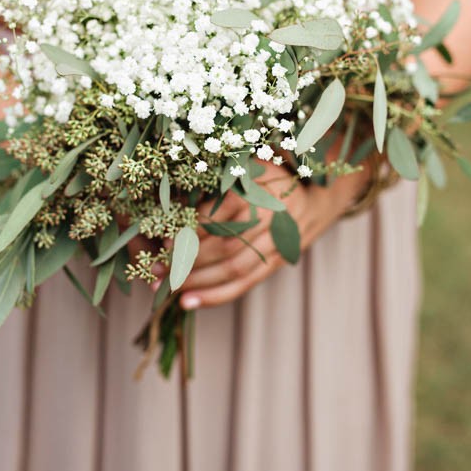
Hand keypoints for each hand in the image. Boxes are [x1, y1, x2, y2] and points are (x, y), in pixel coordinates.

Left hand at [154, 157, 372, 309]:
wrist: (314, 196)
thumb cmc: (265, 177)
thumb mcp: (242, 167)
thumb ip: (212, 180)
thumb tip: (168, 195)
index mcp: (254, 191)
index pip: (215, 216)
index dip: (188, 231)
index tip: (162, 240)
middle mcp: (267, 219)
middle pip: (223, 246)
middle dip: (186, 261)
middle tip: (156, 269)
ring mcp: (274, 245)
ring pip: (233, 269)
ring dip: (197, 282)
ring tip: (167, 288)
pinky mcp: (276, 264)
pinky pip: (245, 284)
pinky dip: (215, 296)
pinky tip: (189, 302)